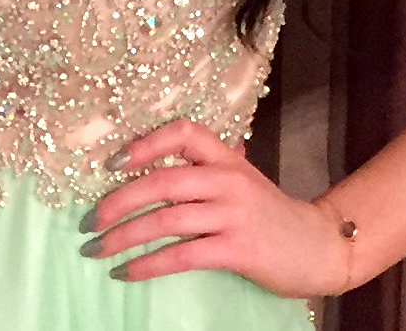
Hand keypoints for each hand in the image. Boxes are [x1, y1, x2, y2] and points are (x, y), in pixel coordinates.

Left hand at [79, 118, 353, 295]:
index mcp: (227, 157)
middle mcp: (228, 179)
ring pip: (166, 219)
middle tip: (89, 220)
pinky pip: (182, 254)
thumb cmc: (270, 213)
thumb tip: (156, 159)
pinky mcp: (237, 249)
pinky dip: (148, 264)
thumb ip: (208, 166)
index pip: (183, 132)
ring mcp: (233, 214)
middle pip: (162, 181)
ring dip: (124, 236)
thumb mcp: (242, 180)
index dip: (146, 143)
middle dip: (118, 201)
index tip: (113, 163)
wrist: (316, 245)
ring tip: (97, 249)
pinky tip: (127, 272)